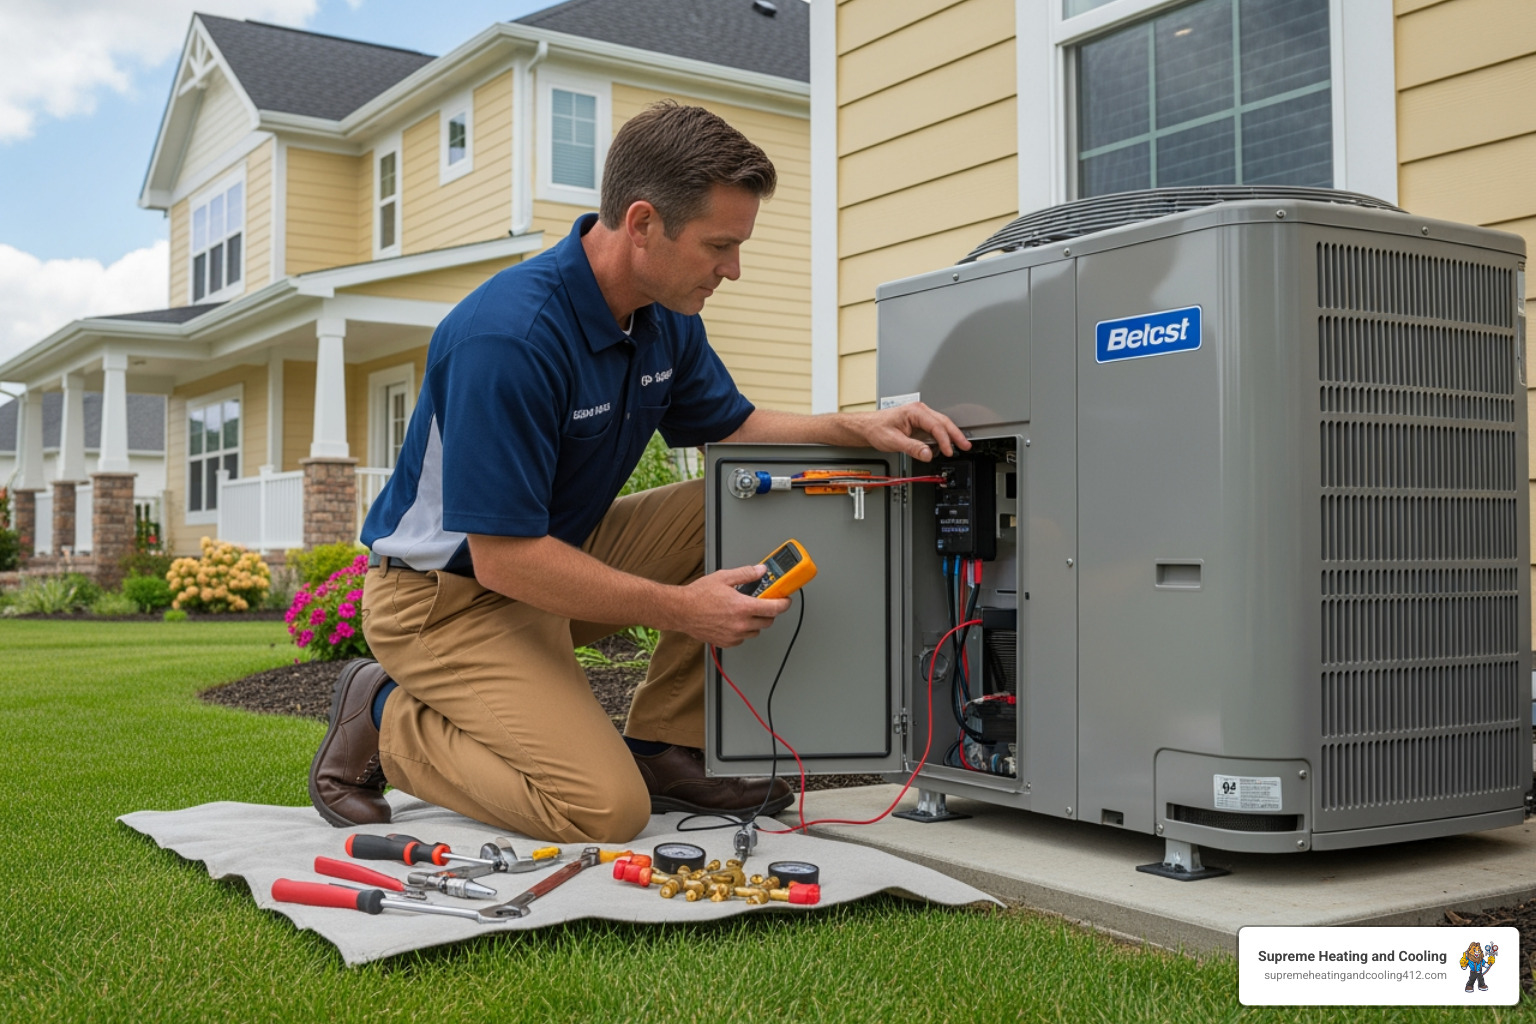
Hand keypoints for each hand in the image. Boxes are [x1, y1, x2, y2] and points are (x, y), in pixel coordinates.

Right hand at [673, 564, 791, 647]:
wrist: (681, 610)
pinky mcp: (726, 642)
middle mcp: (741, 623)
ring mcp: (734, 635)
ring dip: (755, 622)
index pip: (774, 608)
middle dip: (769, 612)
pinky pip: (742, 638)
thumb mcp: (724, 578)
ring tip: (744, 612)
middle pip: (768, 621)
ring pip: (756, 631)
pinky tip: (734, 621)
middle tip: (762, 603)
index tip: (786, 600)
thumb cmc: (698, 595)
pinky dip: (742, 631)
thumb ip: (746, 574)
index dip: (784, 603)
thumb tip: (760, 570)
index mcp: (743, 607)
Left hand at [855, 402, 969, 461]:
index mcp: (914, 411)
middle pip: (943, 422)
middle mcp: (919, 411)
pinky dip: (942, 436)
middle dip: (956, 434)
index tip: (949, 450)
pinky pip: (935, 428)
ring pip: (941, 424)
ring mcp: (920, 416)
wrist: (868, 427)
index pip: (936, 425)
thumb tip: (927, 454)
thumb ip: (912, 448)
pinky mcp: (920, 423)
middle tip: (966, 446)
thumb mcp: (893, 441)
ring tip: (959, 446)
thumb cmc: (877, 428)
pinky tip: (945, 444)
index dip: (945, 439)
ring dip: (950, 435)